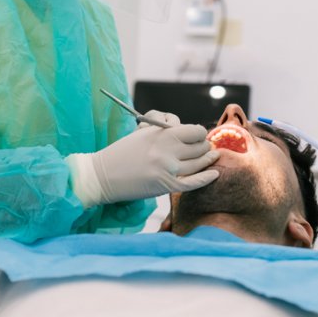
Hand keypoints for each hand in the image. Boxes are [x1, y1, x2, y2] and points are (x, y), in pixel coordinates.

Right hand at [67, 111, 219, 206]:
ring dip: (208, 160)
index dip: (199, 133)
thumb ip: (167, 130)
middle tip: (205, 147)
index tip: (198, 136)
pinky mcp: (166, 186)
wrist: (102, 176)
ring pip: (199, 164)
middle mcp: (168, 151)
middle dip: (204, 146)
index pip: (195, 131)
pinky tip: (215, 174)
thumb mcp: (144, 132)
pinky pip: (193, 183)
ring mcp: (168, 170)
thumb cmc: (122, 151)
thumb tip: (190, 132)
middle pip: (200, 147)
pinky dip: (206, 178)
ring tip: (213, 156)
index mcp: (162, 134)